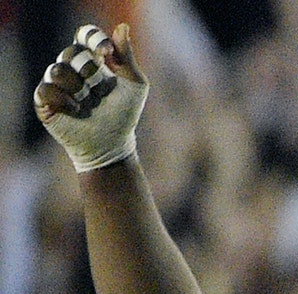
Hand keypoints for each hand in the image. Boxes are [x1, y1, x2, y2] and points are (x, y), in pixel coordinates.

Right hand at [33, 23, 148, 172]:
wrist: (112, 143)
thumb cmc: (124, 113)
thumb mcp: (134, 84)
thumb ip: (126, 57)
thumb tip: (121, 26)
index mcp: (92, 59)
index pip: (85, 36)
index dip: (93, 39)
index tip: (106, 53)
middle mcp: (71, 67)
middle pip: (72, 53)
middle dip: (91, 73)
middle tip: (101, 91)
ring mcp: (56, 83)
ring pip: (58, 70)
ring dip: (79, 89)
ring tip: (89, 104)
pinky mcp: (45, 101)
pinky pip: (47, 89)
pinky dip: (64, 100)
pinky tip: (77, 110)